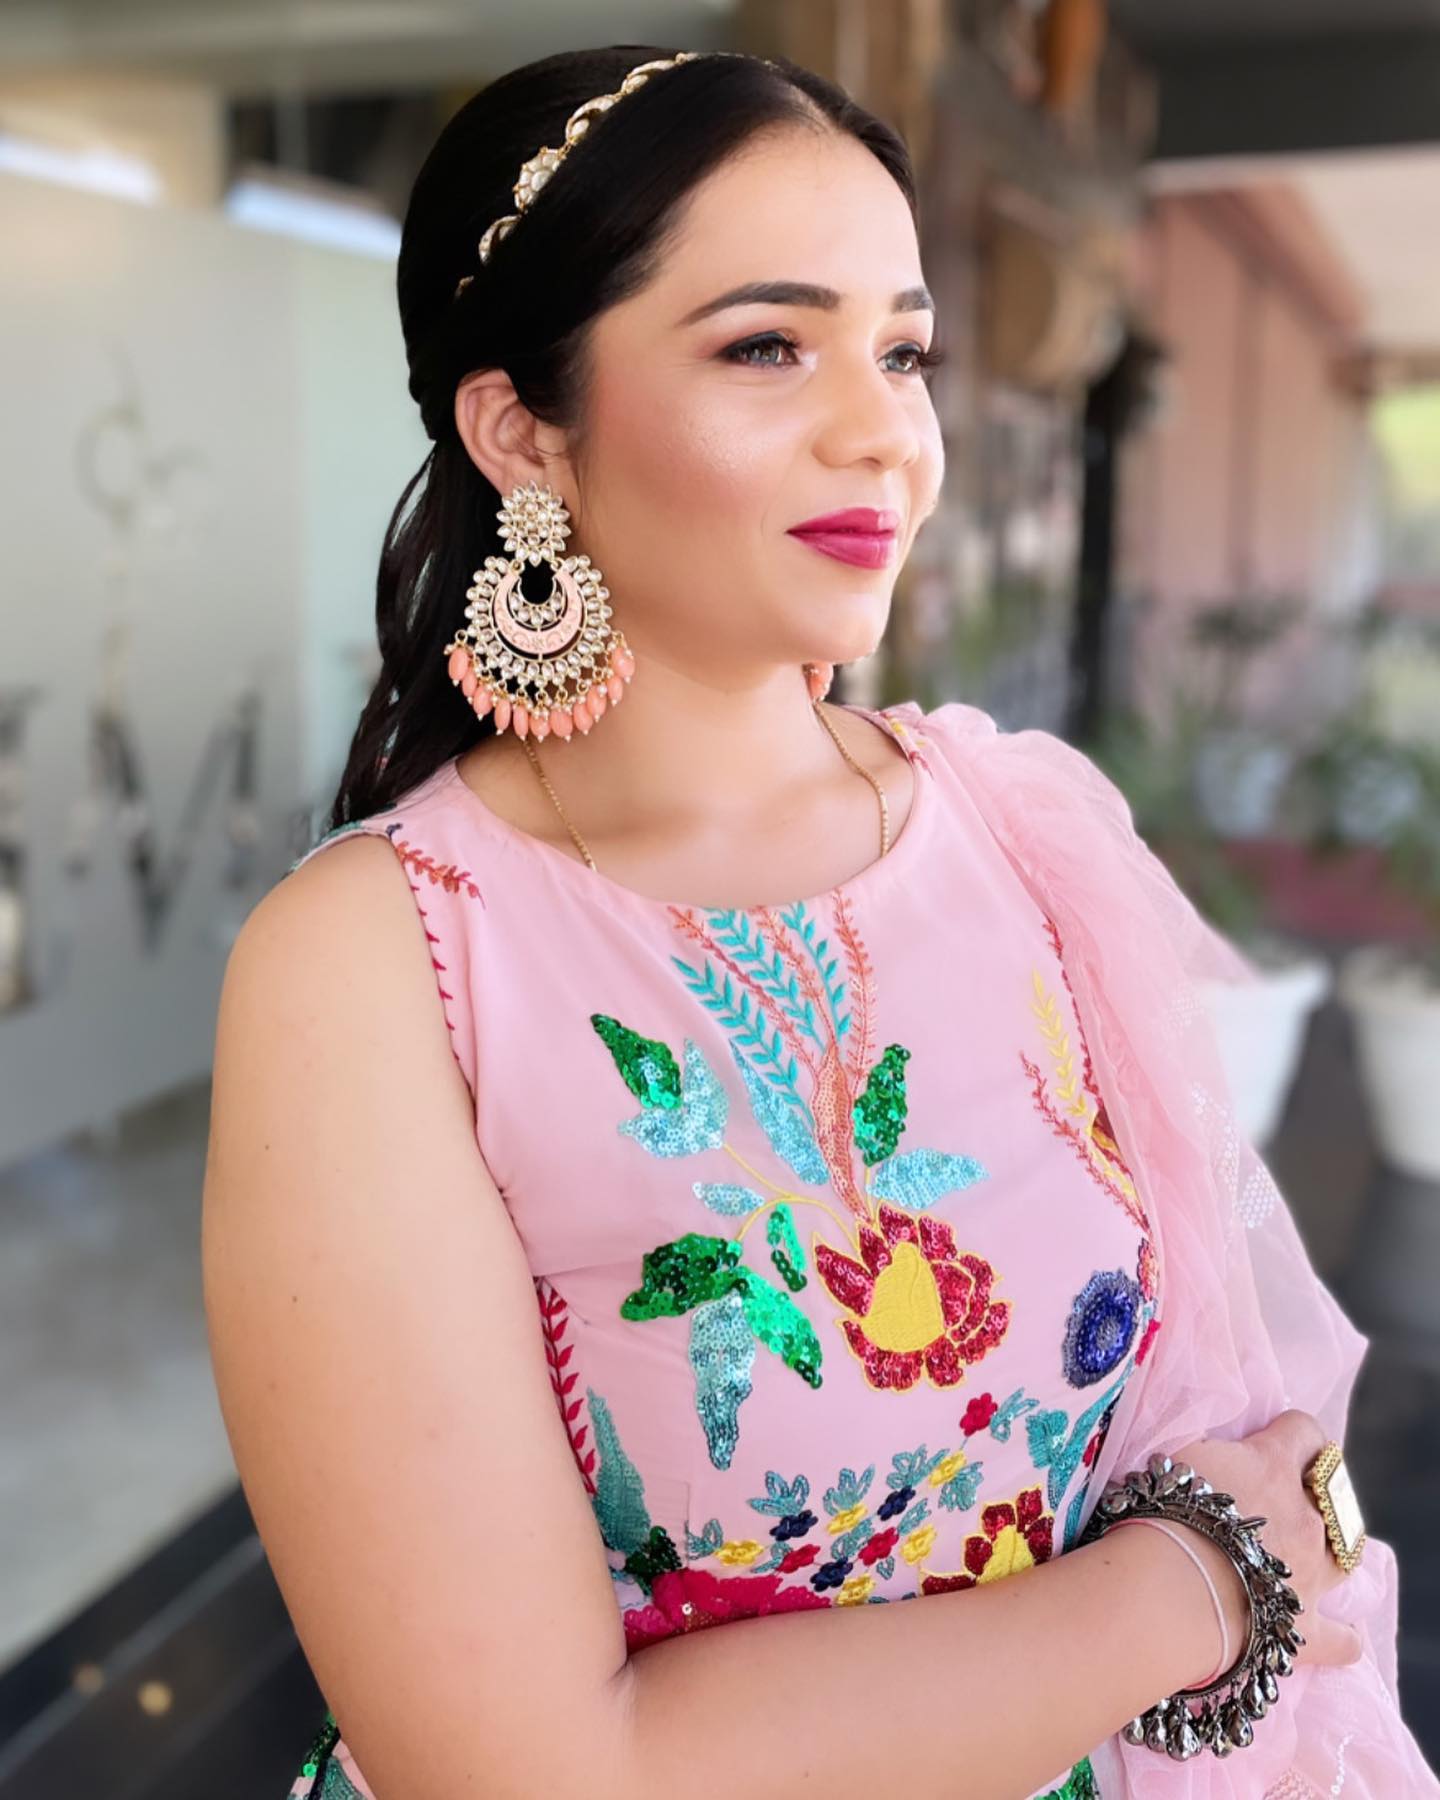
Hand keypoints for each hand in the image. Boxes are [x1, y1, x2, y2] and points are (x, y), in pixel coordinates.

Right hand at [1174, 1409, 1362, 1671]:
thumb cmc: (1163, 1511)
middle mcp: (1304, 1517)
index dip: (1292, 1432)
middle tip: (1288, 1495)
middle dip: (1316, 1490)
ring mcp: (1313, 1575)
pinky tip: (1347, 1635)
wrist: (1172, 1589)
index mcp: (1272, 1466)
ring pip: (1347, 1555)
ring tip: (1315, 1550)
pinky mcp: (1307, 1629)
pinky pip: (1344, 1639)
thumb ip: (1206, 1447)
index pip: (1303, 1431)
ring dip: (1335, 1549)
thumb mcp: (1177, 1456)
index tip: (1275, 1436)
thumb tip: (1212, 1441)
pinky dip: (1347, 1637)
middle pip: (1333, 1492)